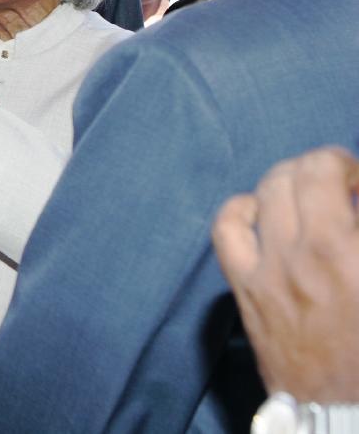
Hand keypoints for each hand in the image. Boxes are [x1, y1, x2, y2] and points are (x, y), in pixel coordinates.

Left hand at [212, 146, 358, 400]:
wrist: (345, 413)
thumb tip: (356, 205)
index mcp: (350, 254)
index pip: (340, 178)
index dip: (355, 170)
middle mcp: (310, 255)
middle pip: (308, 172)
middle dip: (332, 165)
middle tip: (347, 182)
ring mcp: (271, 269)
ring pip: (270, 188)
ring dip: (294, 178)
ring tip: (311, 189)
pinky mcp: (247, 288)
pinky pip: (228, 227)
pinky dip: (243, 207)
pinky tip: (263, 209)